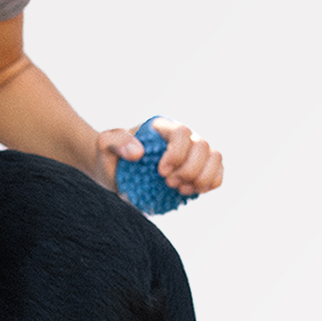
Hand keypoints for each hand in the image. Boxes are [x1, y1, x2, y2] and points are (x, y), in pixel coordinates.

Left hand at [96, 117, 223, 195]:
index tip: (161, 172)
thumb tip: (139, 152)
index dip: (177, 153)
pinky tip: (190, 192)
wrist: (114, 172)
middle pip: (203, 146)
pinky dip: (210, 184)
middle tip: (168, 183)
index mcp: (163, 128)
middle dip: (189, 169)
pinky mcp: (198, 171)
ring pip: (215, 158)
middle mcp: (183, 138)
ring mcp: (193, 154)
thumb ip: (116, 141)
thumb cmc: (110, 156)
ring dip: (202, 178)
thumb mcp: (104, 144)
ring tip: (180, 189)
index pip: (182, 132)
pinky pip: (217, 174)